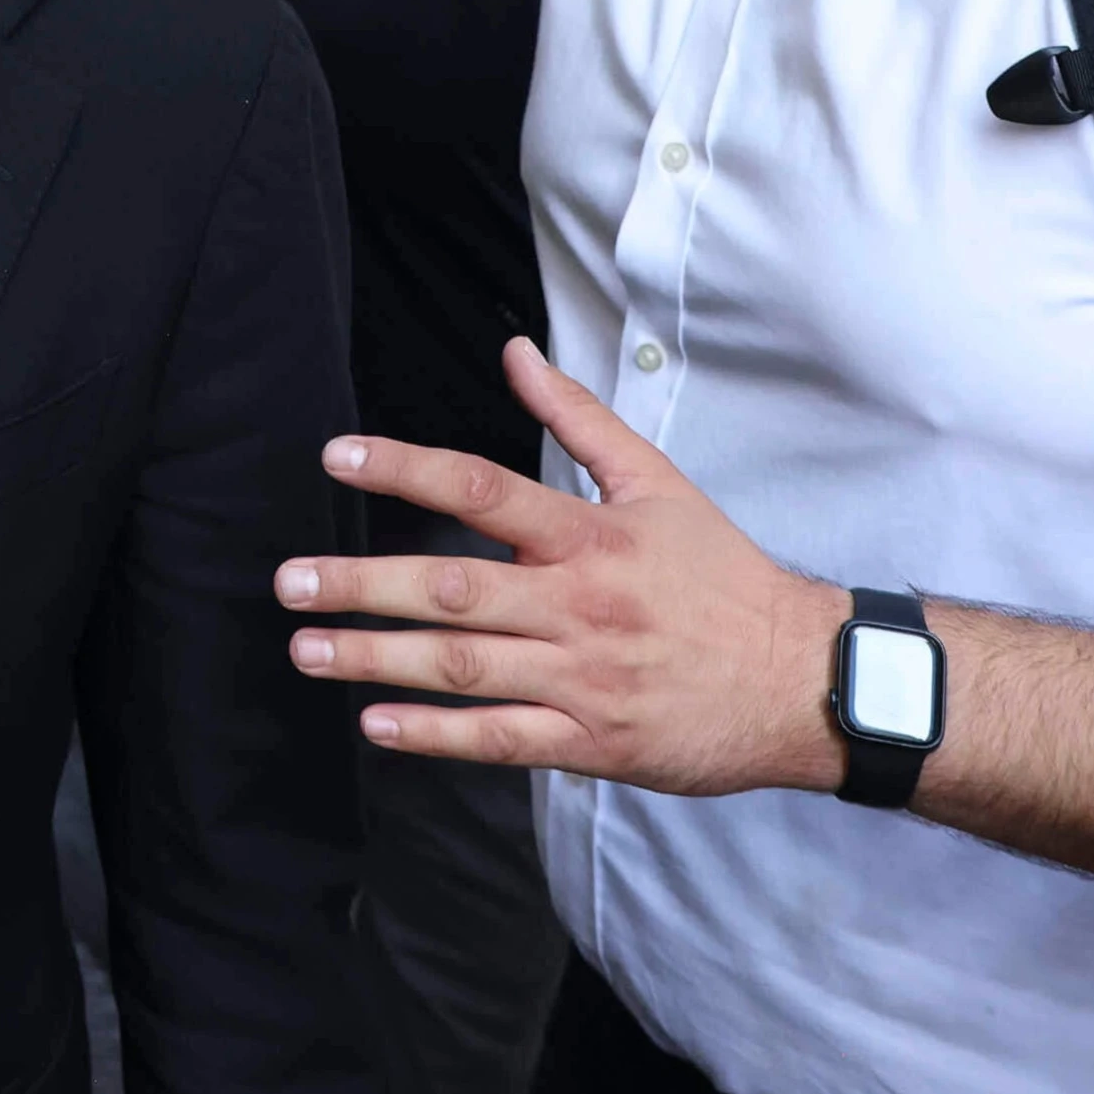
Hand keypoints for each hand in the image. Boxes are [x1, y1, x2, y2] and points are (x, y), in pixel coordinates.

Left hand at [274, 340, 851, 797]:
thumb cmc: (724, 577)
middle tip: (288, 582)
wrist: (805, 681)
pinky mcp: (594, 741)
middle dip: (362, 584)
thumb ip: (580, 420)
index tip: (337, 457)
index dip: (406, 469)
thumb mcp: (659, 485)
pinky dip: (436, 736)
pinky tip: (377, 725)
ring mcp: (584, 678)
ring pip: (465, 666)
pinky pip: (502, 739)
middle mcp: (580, 605)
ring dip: (378, 658)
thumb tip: (516, 352)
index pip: (484, 489)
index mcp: (592, 536)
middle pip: (454, 588)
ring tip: (307, 648)